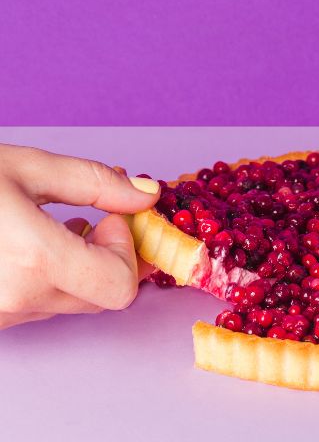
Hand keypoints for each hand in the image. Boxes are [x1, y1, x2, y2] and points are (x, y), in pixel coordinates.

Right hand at [0, 144, 159, 329]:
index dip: (125, 250)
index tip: (107, 217)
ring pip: (70, 303)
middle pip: (99, 297)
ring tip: (52, 226)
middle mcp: (15, 300)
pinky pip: (36, 307)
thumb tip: (146, 195)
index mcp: (33, 261)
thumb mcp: (28, 168)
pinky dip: (48, 279)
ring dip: (79, 267)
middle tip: (94, 217)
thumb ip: (95, 183)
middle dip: (109, 256)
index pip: (119, 288)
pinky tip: (27, 246)